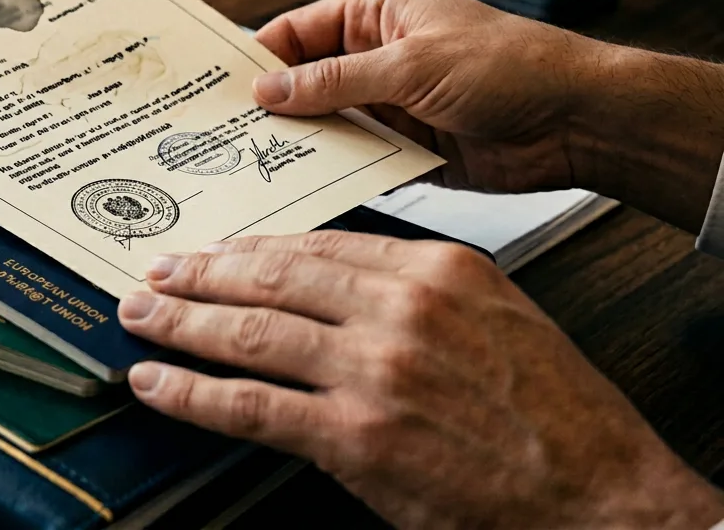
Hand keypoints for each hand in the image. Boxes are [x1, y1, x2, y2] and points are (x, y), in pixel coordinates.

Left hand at [118, 233, 723, 528]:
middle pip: (271, 278)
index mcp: (436, 271)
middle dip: (200, 275)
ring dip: (181, 324)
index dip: (251, 249)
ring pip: (249, 333)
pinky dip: (192, 393)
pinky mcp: (356, 436)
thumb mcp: (496, 318)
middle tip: (155, 271)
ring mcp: (374, 371)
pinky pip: (251, 406)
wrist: (602, 497)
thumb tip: (337, 283)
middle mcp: (399, 309)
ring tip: (140, 316)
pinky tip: (156, 383)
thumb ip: (416, 293)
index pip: (317, 246)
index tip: (215, 251)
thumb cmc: (556, 416)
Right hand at [252, 0, 723, 230]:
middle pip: (304, 81)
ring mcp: (391, 104)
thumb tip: (273, 89)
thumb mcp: (411, 66)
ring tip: (255, 163)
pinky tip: (306, 183)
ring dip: (301, 142)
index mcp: (378, 15)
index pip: (297, 31)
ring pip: (326, 123)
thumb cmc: (515, 67)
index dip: (258, 58)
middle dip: (272, 105)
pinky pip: (355, 157)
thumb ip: (336, 81)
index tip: (221, 88)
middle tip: (226, 132)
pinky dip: (334, 169)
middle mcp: (379, 57)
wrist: (578, 122)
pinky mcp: (407, 148)